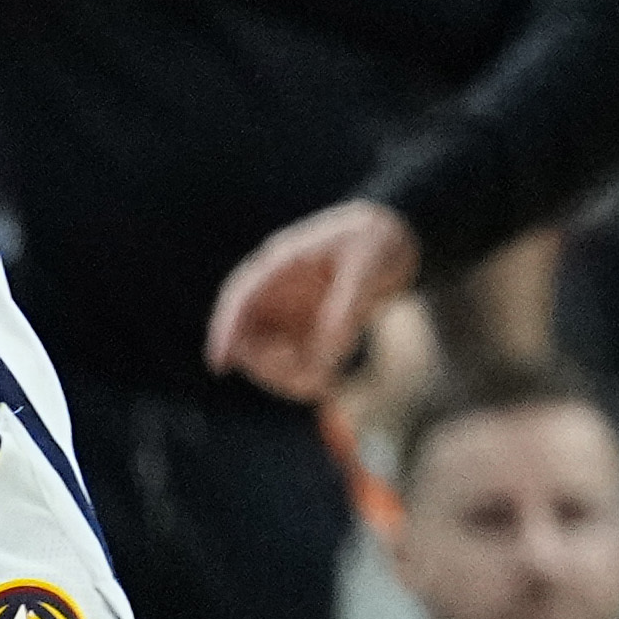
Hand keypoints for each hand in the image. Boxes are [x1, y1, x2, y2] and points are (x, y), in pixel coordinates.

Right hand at [206, 202, 423, 406]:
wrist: (398, 237)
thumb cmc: (377, 240)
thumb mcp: (367, 266)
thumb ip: (347, 305)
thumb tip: (328, 347)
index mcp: (283, 264)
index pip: (241, 297)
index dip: (225, 330)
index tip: (220, 363)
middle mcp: (279, 291)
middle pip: (247, 335)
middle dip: (265, 364)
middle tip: (305, 379)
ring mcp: (290, 312)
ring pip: (267, 354)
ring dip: (286, 375)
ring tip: (324, 381)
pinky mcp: (307, 329)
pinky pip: (293, 362)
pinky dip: (306, 375)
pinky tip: (329, 381)